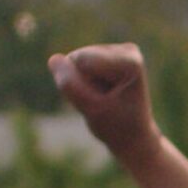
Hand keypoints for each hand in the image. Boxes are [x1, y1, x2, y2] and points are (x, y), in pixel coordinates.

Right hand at [49, 44, 160, 163]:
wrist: (134, 137)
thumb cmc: (116, 127)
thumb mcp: (92, 110)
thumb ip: (70, 85)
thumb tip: (54, 59)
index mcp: (130, 62)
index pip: (81, 61)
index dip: (82, 86)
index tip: (106, 102)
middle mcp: (127, 50)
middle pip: (77, 59)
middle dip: (82, 84)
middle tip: (103, 102)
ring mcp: (118, 50)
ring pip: (74, 61)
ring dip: (82, 84)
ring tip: (103, 99)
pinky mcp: (108, 53)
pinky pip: (75, 64)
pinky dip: (83, 81)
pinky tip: (100, 92)